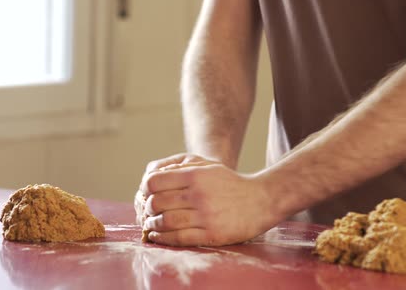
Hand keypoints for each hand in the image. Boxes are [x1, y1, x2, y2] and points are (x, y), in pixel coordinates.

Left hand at [141, 163, 277, 245]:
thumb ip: (180, 168)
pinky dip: (163, 238)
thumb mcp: (207, 166)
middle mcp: (198, 194)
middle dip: (148, 208)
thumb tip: (151, 177)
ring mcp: (205, 216)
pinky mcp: (211, 234)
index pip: (155, 182)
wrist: (260, 200)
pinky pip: (179, 239)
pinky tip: (158, 235)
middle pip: (157, 203)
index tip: (146, 194)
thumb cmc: (229, 183)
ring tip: (152, 224)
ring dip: (153, 225)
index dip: (145, 189)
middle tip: (148, 211)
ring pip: (166, 222)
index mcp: (195, 175)